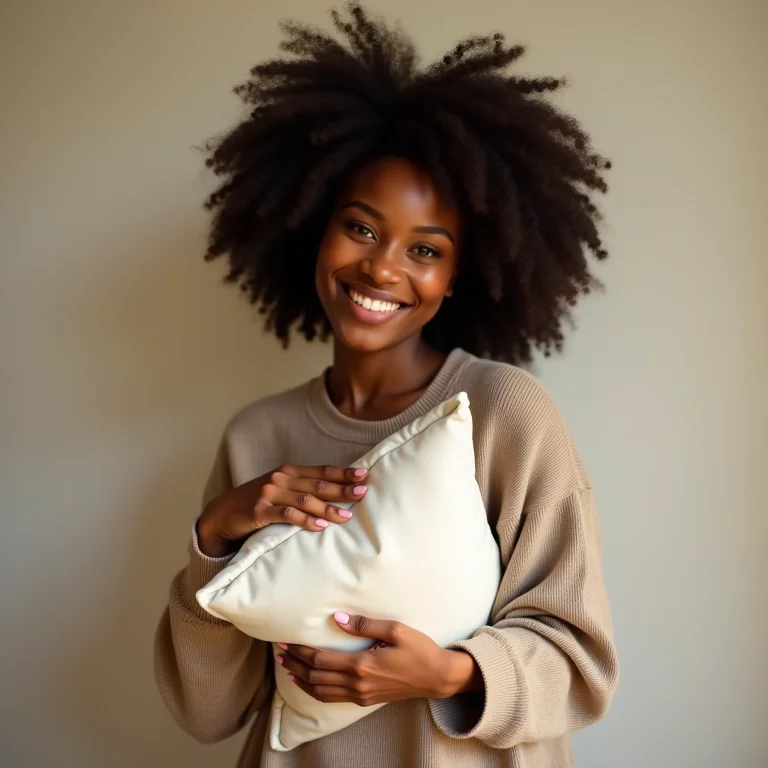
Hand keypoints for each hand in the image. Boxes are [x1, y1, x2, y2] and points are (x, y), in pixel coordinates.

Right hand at [196, 464, 367, 557]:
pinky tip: (319, 525)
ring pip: (305, 500)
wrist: (222, 513)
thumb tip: (334, 495)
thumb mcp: (279, 490)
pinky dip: (305, 520)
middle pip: (317, 484)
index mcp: (288, 471)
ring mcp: (269, 494)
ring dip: (327, 508)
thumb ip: (301, 489)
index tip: (364, 475)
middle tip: (362, 493)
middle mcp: (280, 479)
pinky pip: (286, 515)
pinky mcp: (259, 511)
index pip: (322, 471)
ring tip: (346, 516)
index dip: (343, 473)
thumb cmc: (256, 502)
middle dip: (341, 489)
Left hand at [275, 613, 483, 705]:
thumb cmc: (420, 649)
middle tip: (279, 653)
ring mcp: (361, 695)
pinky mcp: (366, 699)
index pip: (321, 660)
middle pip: (316, 677)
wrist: (438, 677)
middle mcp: (357, 683)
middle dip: (295, 665)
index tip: (287, 642)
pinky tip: (308, 684)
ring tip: (286, 668)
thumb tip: (336, 618)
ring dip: (301, 680)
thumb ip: (365, 625)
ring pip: (321, 692)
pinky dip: (315, 691)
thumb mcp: (395, 630)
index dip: (301, 652)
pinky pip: (333, 698)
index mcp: (362, 665)